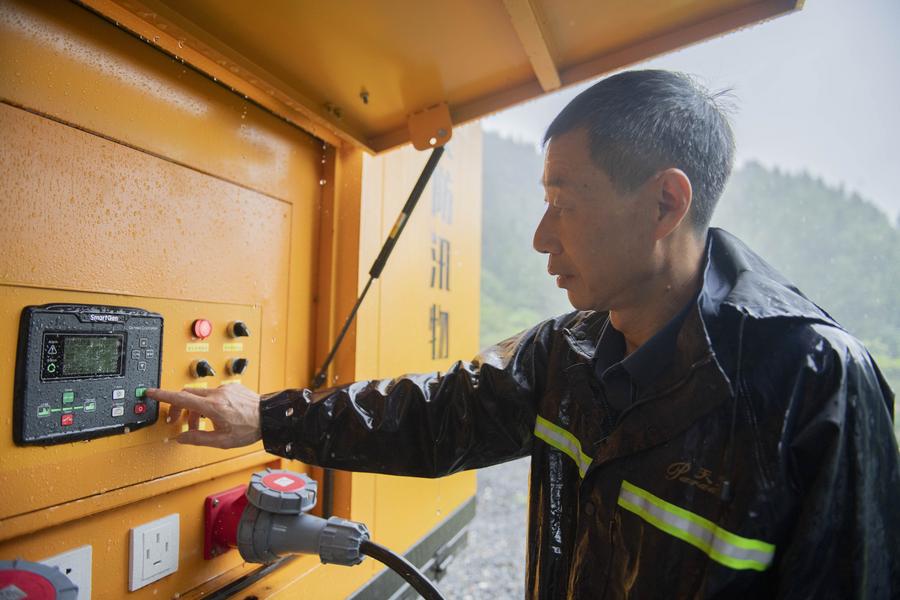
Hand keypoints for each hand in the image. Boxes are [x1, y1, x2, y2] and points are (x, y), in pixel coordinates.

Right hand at [145, 383, 261, 447]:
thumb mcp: (222, 441)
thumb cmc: (250, 429)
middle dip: (178, 407)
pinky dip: (208, 404)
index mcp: (212, 407)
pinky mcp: (232, 387)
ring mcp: (225, 389)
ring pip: (201, 395)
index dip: (163, 395)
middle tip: (177, 421)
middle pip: (187, 395)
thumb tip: (181, 438)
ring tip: (200, 425)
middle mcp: (217, 394)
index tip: (150, 392)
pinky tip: (216, 416)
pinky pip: (214, 393)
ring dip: (195, 408)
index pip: (180, 397)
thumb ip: (198, 439)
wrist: (270, 417)